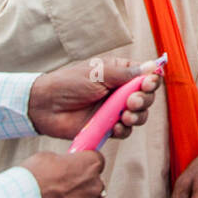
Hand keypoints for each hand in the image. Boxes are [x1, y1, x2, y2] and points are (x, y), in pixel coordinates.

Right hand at [21, 151, 105, 197]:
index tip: (77, 168)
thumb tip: (62, 167)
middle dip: (82, 187)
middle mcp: (94, 186)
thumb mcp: (48, 158)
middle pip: (94, 186)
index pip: (96, 162)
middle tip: (63, 189)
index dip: (85, 165)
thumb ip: (63, 163)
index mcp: (90, 165)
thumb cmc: (33, 175)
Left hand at [28, 58, 159, 140]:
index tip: (147, 84)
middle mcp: (120, 91)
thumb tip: (152, 66)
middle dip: (144, 100)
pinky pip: (124, 131)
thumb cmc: (69, 83)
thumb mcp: (99, 73)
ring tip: (125, 116)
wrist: (45, 106)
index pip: (146, 76)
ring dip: (137, 116)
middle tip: (131, 102)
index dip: (152, 81)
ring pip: (139, 115)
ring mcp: (114, 110)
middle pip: (146, 97)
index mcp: (120, 73)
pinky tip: (114, 126)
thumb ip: (126, 73)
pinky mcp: (107, 127)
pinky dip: (123, 129)